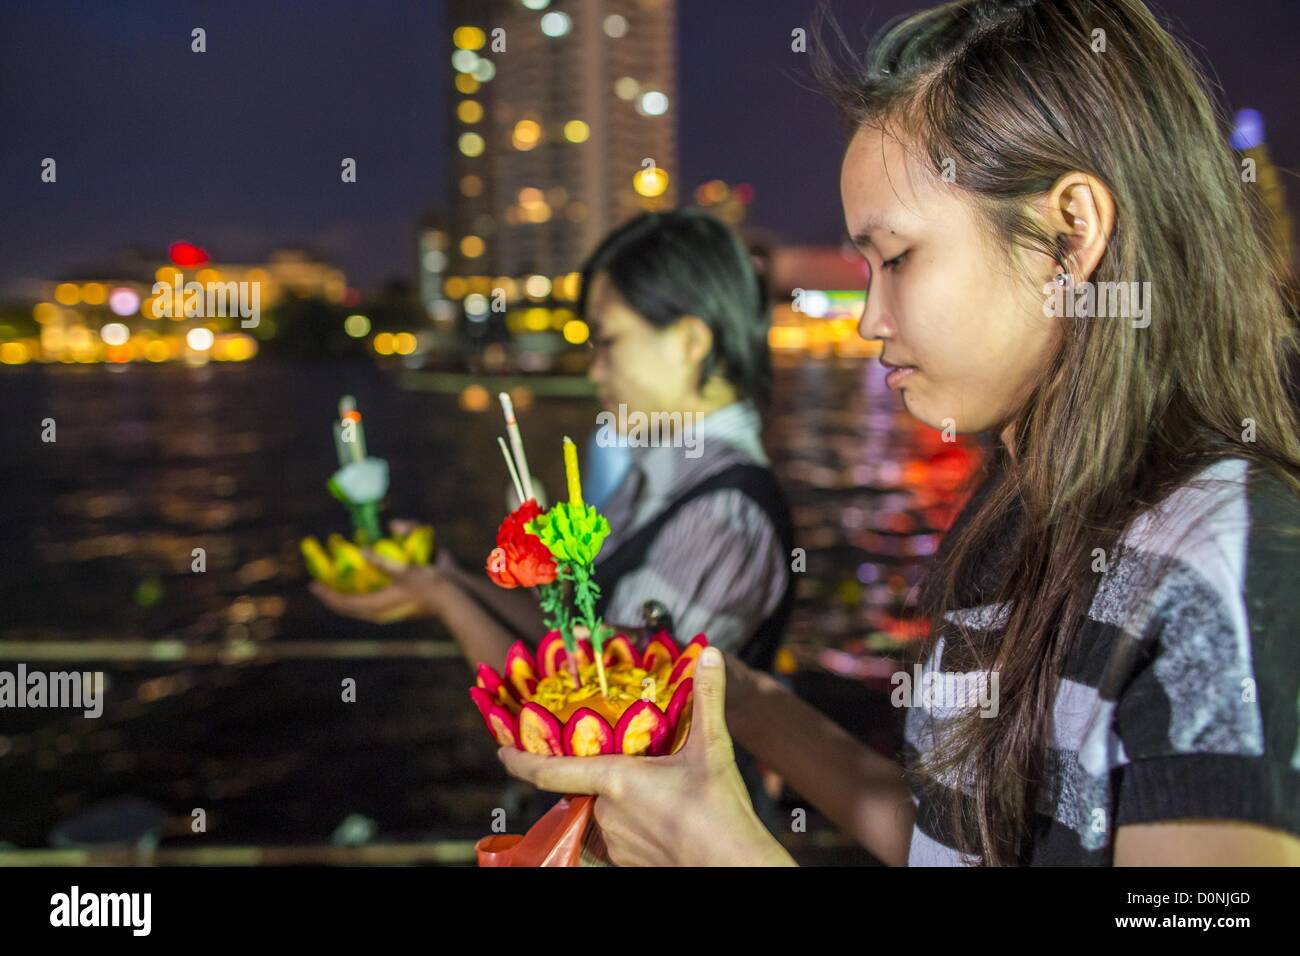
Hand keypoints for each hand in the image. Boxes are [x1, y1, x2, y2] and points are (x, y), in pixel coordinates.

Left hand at [309, 520, 448, 623]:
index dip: (326, 594)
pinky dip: (360, 593)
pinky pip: (369, 602)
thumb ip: (381, 562)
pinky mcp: (395, 606)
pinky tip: (361, 581)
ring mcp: (387, 611)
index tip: (312, 584)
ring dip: (345, 595)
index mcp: (376, 607)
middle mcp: (378, 612)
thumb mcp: (403, 570)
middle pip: (347, 607)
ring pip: (358, 606)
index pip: (343, 603)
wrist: (452, 597)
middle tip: (320, 583)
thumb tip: (361, 553)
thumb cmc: (427, 584)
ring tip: (336, 583)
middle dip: (332, 595)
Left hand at [498, 647, 795, 866]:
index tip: (501, 751)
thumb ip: (708, 698)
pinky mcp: (628, 862)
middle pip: (588, 785)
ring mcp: (615, 842)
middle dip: (602, 773)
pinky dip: (633, 823)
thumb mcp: (714, 748)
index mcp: (615, 780)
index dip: (519, 761)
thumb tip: (710, 652)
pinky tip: (664, 815)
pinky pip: (618, 836)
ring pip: (605, 810)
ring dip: (620, 799)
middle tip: (632, 763)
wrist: (733, 867)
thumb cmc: (719, 811)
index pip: (548, 771)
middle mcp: (605, 812)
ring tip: (658, 791)